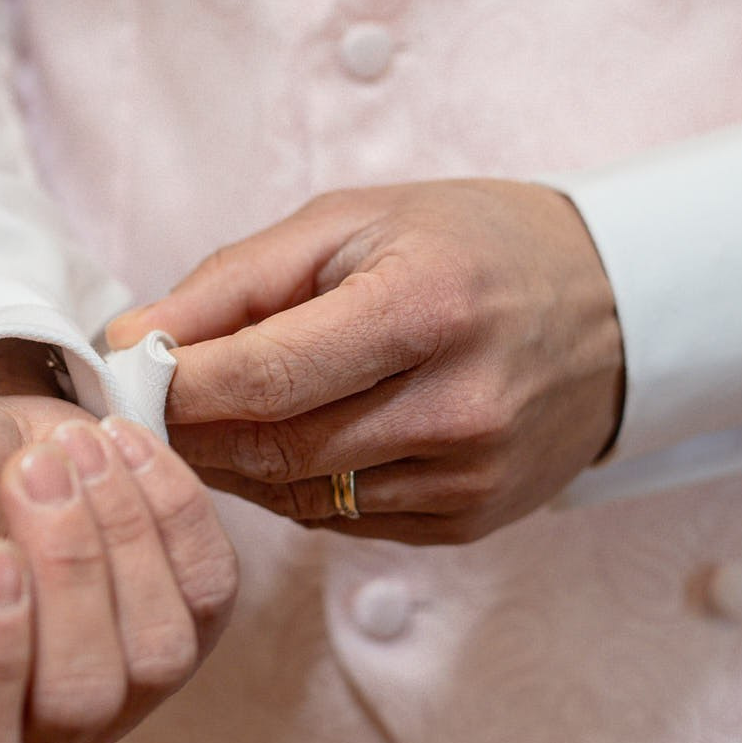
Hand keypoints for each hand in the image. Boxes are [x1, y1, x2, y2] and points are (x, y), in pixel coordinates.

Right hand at [0, 342, 237, 742]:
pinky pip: (210, 589)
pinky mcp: (183, 628)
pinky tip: (122, 445)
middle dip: (68, 569)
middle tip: (32, 465)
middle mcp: (25, 733)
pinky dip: (176, 509)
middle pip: (80, 697)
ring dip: (124, 533)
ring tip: (71, 447)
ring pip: (159, 654)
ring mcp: (116, 692)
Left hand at [107, 180, 624, 544]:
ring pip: (301, 495)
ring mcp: (472, 474)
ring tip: (222, 414)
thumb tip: (128, 341)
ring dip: (237, 465)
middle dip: (193, 430)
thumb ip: (234, 283)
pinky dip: (297, 487)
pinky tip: (296, 441)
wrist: (614, 307)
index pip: (267, 373)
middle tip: (150, 403)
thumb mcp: (353, 222)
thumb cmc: (470, 245)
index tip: (127, 375)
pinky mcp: (473, 520)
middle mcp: (460, 404)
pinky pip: (344, 520)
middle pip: (276, 447)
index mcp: (428, 307)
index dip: (178, 385)